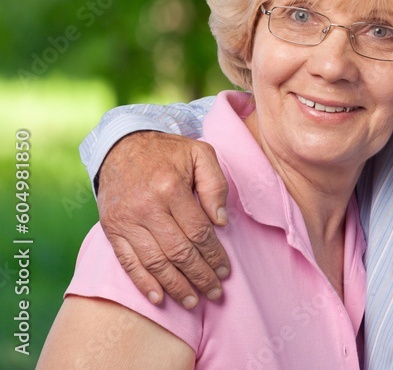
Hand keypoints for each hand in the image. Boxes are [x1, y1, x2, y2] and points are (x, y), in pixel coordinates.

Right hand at [96, 131, 230, 308]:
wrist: (122, 146)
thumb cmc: (168, 152)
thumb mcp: (200, 154)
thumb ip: (215, 184)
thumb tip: (221, 222)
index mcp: (171, 188)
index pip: (198, 231)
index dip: (213, 254)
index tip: (225, 270)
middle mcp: (147, 207)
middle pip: (178, 251)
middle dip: (199, 276)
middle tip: (215, 292)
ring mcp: (126, 220)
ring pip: (154, 261)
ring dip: (175, 286)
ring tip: (193, 302)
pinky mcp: (111, 228)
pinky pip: (127, 261)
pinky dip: (143, 282)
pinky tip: (159, 298)